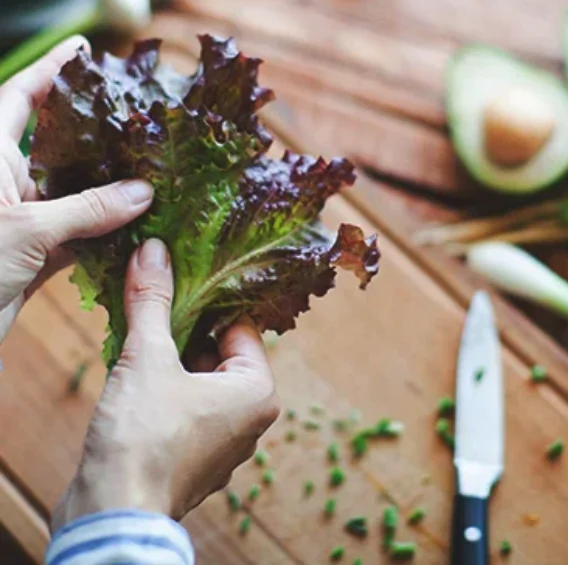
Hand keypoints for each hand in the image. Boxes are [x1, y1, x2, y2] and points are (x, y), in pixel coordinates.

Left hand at [0, 37, 153, 342]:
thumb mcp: (24, 230)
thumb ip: (87, 210)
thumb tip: (143, 192)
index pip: (19, 99)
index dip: (49, 71)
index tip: (81, 50)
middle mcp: (5, 184)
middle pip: (55, 146)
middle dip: (93, 132)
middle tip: (135, 115)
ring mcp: (20, 221)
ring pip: (73, 195)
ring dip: (108, 191)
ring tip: (150, 171)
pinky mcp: (32, 257)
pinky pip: (77, 237)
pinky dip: (104, 235)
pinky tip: (136, 227)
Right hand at [53, 238, 279, 528]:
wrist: (112, 515)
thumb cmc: (144, 440)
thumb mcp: (148, 357)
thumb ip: (153, 300)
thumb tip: (154, 251)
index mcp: (257, 392)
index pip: (240, 326)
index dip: (208, 299)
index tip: (181, 276)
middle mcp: (248, 419)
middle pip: (217, 350)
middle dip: (184, 327)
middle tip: (154, 300)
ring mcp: (220, 441)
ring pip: (196, 377)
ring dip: (169, 356)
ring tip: (139, 331)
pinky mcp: (191, 456)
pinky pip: (182, 405)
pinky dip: (161, 385)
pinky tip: (133, 370)